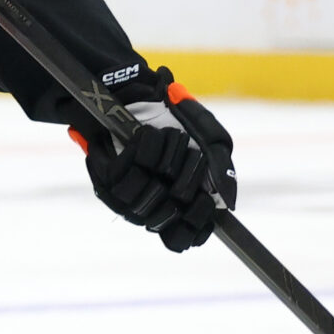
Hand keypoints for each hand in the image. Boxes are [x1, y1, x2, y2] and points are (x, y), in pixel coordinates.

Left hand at [78, 73, 235, 252]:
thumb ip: (223, 172)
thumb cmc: (178, 121)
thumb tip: (227, 205)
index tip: (203, 200)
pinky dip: (144, 149)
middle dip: (185, 179)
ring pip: (148, 197)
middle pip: (168, 216)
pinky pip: (127, 175)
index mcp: (177, 206)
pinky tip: (146, 136)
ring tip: (166, 139)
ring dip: (165, 160)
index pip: (181, 238)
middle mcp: (150, 206)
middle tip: (188, 153)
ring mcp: (127, 196)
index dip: (194, 223)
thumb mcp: (213, 140)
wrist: (142, 95)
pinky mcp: (106, 179)